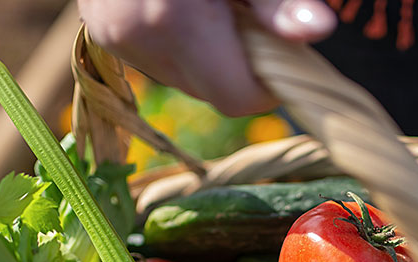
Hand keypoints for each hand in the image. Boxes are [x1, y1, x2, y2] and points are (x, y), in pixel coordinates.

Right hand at [78, 0, 335, 116]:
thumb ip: (278, 0)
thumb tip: (317, 30)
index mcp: (174, 18)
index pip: (236, 96)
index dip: (268, 84)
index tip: (284, 53)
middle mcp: (136, 36)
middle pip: (211, 90)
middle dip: (239, 63)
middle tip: (248, 14)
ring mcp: (112, 36)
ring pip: (184, 78)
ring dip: (208, 54)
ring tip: (210, 5)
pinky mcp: (100, 30)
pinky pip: (156, 58)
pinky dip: (178, 42)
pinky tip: (183, 4)